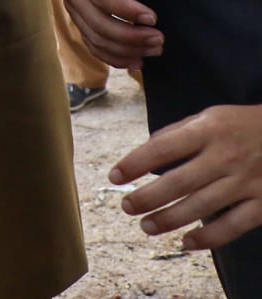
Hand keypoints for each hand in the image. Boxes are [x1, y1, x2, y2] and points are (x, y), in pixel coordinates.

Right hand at [59, 0, 162, 68]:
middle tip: (159, 39)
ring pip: (95, 38)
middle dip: (131, 36)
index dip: (127, 11)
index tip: (153, 18)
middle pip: (98, 24)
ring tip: (153, 50)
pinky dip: (112, 57)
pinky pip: (92, 44)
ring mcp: (72, 9)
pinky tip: (135, 60)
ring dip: (125, 50)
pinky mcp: (78, 19)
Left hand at [113, 104, 261, 249]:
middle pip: (177, 182)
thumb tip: (147, 149)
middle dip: (147, 197)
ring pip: (200, 207)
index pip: (162, 148)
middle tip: (127, 207)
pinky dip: (208, 238)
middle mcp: (225, 156)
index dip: (134, 163)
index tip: (114, 176)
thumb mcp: (212, 116)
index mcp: (208, 129)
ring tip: (147, 226)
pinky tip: (187, 242)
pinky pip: (232, 226)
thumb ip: (180, 132)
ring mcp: (246, 182)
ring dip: (169, 220)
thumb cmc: (246, 126)